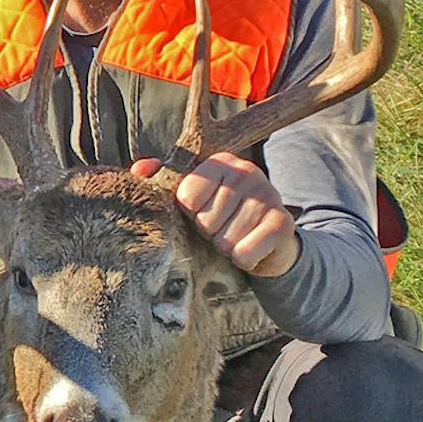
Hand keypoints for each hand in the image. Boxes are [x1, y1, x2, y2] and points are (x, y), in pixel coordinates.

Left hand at [133, 153, 300, 278]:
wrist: (266, 240)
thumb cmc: (220, 215)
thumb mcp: (190, 198)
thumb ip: (160, 181)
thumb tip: (140, 169)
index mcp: (220, 161)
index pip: (187, 196)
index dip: (190, 213)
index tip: (201, 211)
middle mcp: (247, 171)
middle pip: (206, 220)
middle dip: (209, 232)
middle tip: (221, 227)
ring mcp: (268, 194)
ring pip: (226, 239)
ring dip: (226, 247)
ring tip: (234, 237)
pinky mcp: (282, 222)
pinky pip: (245, 252)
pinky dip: (243, 259)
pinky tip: (248, 249)